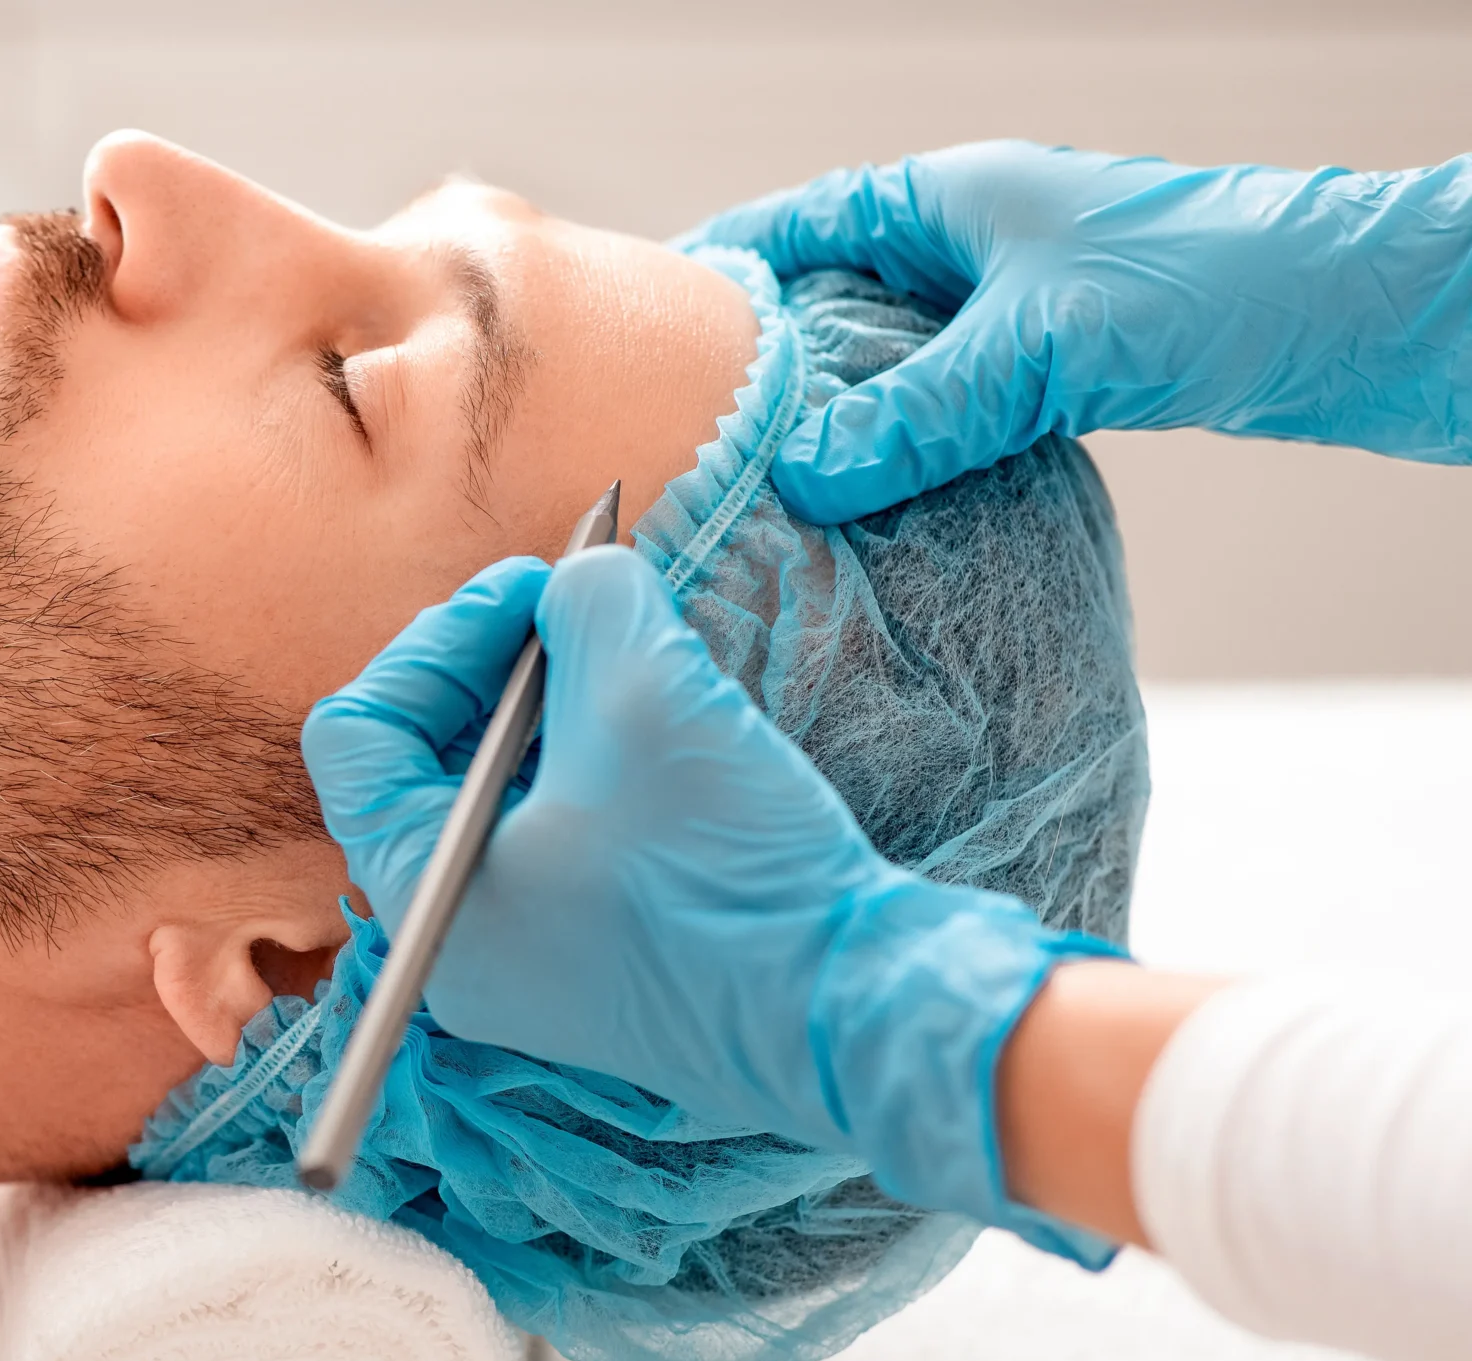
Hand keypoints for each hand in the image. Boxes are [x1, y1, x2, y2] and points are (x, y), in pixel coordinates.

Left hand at [304, 549, 1122, 1256]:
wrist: (854, 1012)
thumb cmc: (727, 872)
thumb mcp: (645, 692)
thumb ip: (587, 603)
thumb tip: (578, 582)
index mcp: (423, 895)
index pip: (359, 733)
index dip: (438, 638)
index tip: (532, 594)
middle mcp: (454, 945)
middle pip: (425, 761)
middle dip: (498, 668)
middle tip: (584, 611)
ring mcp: (529, 965)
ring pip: (503, 797)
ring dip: (559, 711)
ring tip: (641, 664)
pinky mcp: (602, 967)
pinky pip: (565, 841)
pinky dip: (598, 771)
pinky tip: (674, 738)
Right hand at [682, 141, 1471, 522]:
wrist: (1372, 319)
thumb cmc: (1218, 284)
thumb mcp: (1046, 349)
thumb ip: (919, 412)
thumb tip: (804, 474)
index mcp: (947, 197)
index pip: (792, 225)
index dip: (714, 278)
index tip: (645, 344)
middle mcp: (968, 244)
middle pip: (826, 304)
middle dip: (763, 372)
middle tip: (692, 448)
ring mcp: (1009, 307)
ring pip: (883, 365)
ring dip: (836, 423)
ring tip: (765, 491)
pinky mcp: (1051, 368)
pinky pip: (941, 409)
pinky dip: (901, 450)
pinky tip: (872, 506)